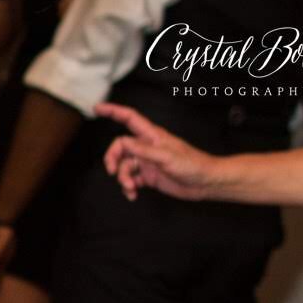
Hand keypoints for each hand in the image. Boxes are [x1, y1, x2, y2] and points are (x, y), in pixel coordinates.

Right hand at [96, 100, 216, 201]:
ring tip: (130, 188)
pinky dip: (129, 187)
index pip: (129, 118)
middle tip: (112, 171)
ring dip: (123, 178)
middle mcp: (147, 147)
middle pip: (120, 147)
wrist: (205, 183)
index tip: (97, 108)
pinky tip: (133, 194)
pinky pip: (131, 180)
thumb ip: (143, 149)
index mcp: (152, 136)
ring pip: (124, 166)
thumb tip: (122, 142)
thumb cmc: (192, 165)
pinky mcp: (149, 176)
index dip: (112, 111)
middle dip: (113, 159)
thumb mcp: (166, 157)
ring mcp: (147, 162)